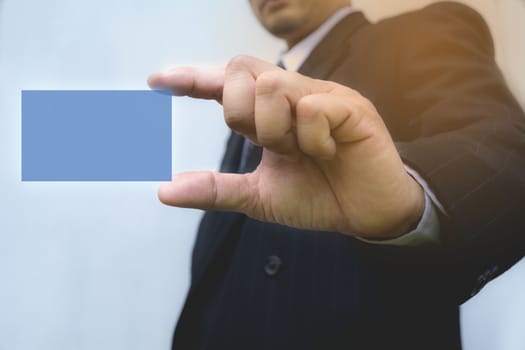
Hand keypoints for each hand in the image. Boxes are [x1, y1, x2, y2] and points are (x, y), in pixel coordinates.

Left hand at [148, 55, 423, 237]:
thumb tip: (165, 189)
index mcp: (272, 112)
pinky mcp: (351, 107)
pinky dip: (312, 139)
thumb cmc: (319, 197)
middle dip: (240, 113)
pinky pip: (313, 108)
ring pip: (273, 85)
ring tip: (302, 152)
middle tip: (270, 145)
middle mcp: (295, 95)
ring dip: (276, 130)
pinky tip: (328, 154)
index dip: (192, 78)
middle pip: (241, 71)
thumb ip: (216, 189)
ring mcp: (323, 96)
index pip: (226, 83)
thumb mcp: (259, 196)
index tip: (156, 81)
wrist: (368, 215)